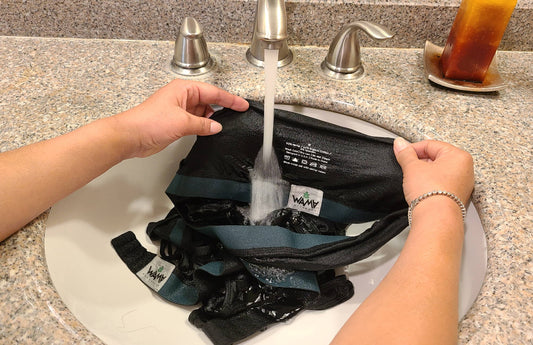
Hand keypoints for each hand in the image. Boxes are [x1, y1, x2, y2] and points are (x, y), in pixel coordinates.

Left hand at [112, 79, 248, 157]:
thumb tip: (216, 126)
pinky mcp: (175, 123)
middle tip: (238, 115)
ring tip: (224, 126)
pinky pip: (195, 122)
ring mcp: (179, 110)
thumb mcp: (182, 122)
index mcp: (184, 89)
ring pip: (202, 112)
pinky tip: (209, 132)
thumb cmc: (149, 122)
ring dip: (211, 120)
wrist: (131, 136)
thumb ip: (203, 125)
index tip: (242, 104)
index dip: (230, 99)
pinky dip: (203, 127)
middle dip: (222, 108)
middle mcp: (182, 97)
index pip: (213, 92)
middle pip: (209, 100)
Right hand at [393, 138, 473, 204]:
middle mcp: (465, 169)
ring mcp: (463, 184)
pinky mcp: (457, 197)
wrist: (436, 218)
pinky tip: (422, 190)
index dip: (413, 149)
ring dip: (425, 174)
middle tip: (407, 168)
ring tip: (414, 180)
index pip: (431, 145)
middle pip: (436, 158)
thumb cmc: (431, 193)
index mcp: (459, 156)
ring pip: (439, 172)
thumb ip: (405, 154)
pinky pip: (441, 185)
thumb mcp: (412, 168)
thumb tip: (400, 144)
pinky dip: (430, 185)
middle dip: (420, 162)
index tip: (402, 154)